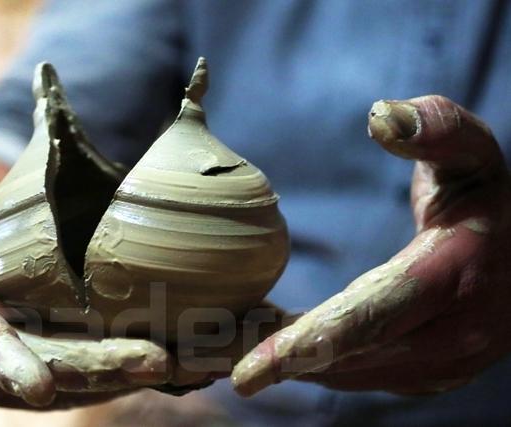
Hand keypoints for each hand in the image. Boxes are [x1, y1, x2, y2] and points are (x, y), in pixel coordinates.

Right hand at [0, 91, 172, 408]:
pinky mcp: (20, 367)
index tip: (39, 385)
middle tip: (157, 358)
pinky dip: (112, 375)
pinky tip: (165, 365)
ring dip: (115, 378)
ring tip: (183, 367)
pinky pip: (70, 379)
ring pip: (59, 382)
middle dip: (92, 367)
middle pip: (30, 364)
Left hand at [232, 95, 510, 395]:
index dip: (305, 344)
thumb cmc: (487, 195)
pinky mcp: (428, 372)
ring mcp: (443, 363)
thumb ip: (435, 128)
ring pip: (349, 374)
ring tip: (226, 350)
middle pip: (348, 359)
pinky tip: (271, 346)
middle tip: (208, 357)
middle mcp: (453, 335)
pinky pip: (359, 374)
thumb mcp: (472, 152)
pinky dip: (314, 364)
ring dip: (288, 366)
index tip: (246, 373)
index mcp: (454, 275)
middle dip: (275, 363)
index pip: (369, 316)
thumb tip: (381, 116)